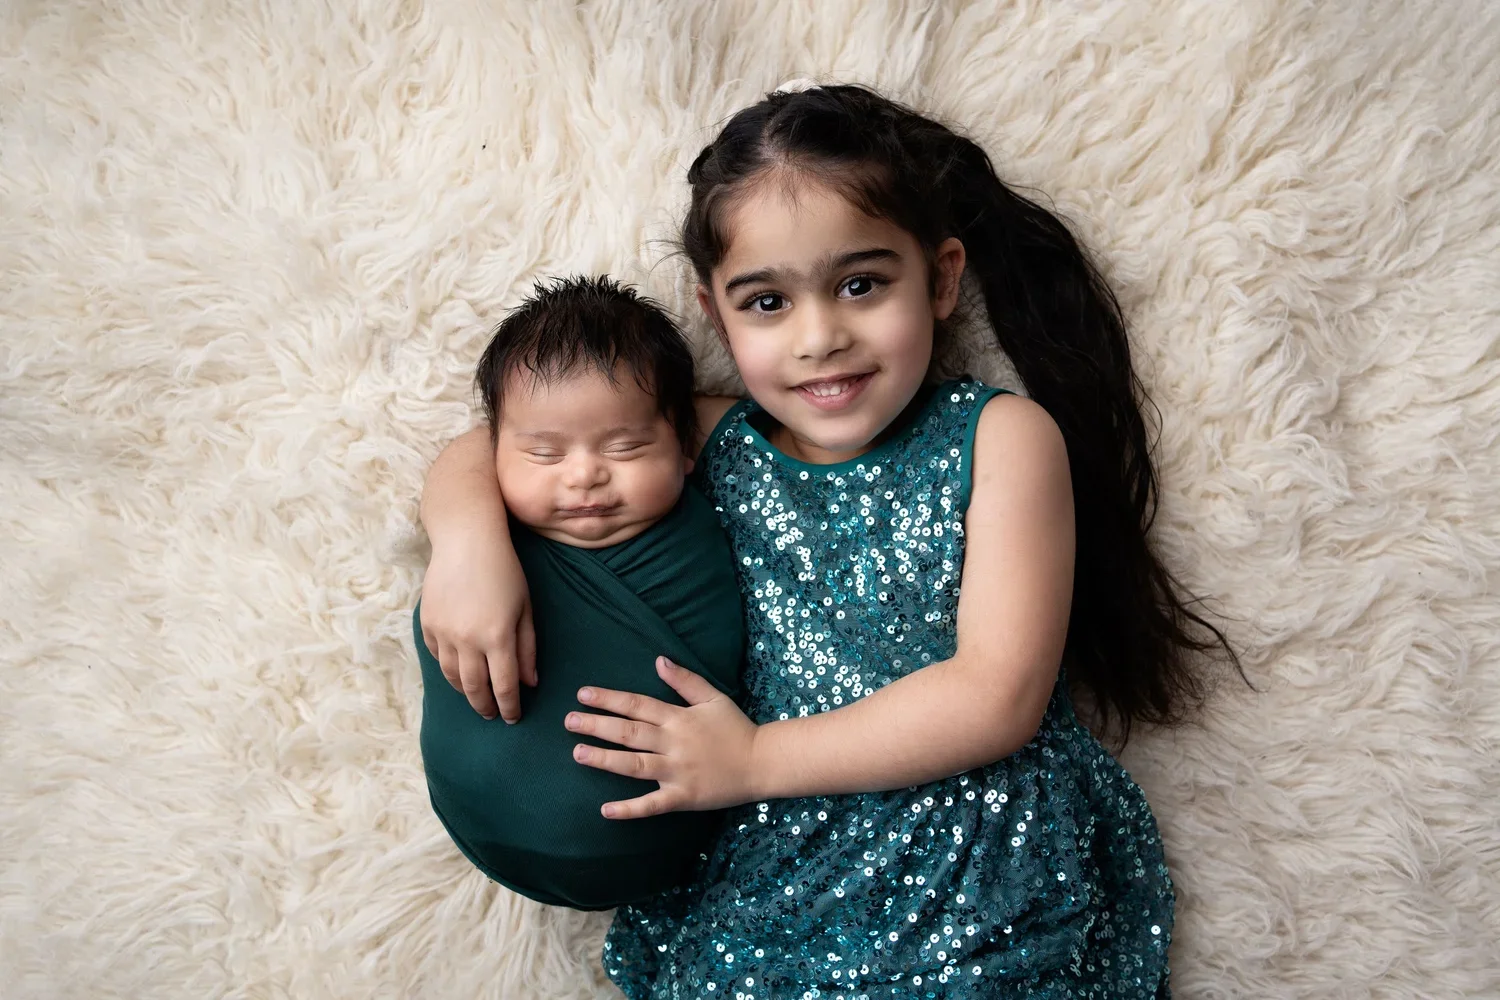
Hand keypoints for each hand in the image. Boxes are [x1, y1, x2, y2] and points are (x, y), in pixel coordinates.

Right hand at [420, 531, 536, 721]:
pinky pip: (437, 657)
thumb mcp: (525, 607)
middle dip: (485, 706)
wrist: (466, 540)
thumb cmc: (505, 570)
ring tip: (476, 697)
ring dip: (465, 692)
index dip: (509, 707)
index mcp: (498, 637)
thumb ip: (527, 648)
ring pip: (452, 677)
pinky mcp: (427, 624)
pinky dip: (449, 669)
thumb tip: (530, 683)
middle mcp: (468, 640)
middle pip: (475, 689)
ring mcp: (443, 633)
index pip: (505, 686)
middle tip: (492, 715)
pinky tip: (458, 671)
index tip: (513, 718)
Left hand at [565, 657, 760, 818]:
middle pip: (629, 732)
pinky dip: (629, 809)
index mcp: (679, 717)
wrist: (761, 763)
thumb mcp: (713, 698)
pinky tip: (605, 810)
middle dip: (596, 726)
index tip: (583, 694)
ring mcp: (677, 772)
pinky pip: (652, 805)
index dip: (609, 699)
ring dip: (604, 759)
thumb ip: (685, 680)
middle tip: (568, 721)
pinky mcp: (682, 797)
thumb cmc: (735, 729)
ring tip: (578, 753)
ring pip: (634, 765)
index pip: (637, 705)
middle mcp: (674, 743)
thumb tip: (659, 660)